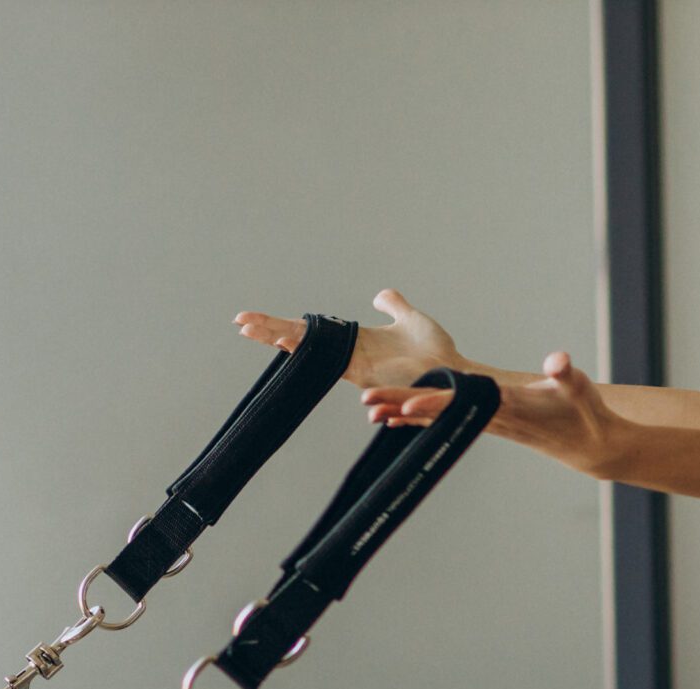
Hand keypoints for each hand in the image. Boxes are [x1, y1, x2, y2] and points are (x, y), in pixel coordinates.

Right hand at [232, 287, 459, 387]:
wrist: (458, 377)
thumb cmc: (437, 354)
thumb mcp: (412, 319)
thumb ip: (394, 306)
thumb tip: (379, 294)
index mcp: (355, 345)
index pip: (309, 334)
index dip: (281, 326)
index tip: (250, 320)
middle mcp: (353, 360)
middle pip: (305, 345)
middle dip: (273, 333)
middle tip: (240, 325)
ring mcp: (364, 372)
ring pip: (320, 360)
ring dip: (292, 347)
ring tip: (262, 335)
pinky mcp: (379, 382)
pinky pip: (342, 371)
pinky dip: (313, 360)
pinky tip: (290, 349)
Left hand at [364, 350, 626, 479]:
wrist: (588, 445)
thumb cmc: (584, 414)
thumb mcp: (580, 389)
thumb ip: (566, 374)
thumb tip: (558, 360)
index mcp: (508, 406)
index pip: (463, 404)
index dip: (434, 404)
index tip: (406, 405)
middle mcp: (490, 417)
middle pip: (439, 412)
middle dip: (403, 406)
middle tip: (368, 402)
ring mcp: (486, 422)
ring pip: (438, 417)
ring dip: (403, 413)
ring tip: (370, 410)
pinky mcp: (487, 422)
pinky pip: (447, 421)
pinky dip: (421, 419)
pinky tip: (396, 418)